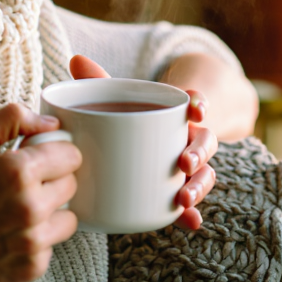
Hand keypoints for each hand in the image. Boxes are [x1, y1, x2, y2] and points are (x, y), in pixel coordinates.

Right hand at [0, 104, 80, 281]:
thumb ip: (13, 118)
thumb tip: (52, 122)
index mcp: (19, 171)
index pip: (72, 155)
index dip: (56, 152)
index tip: (39, 157)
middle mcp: (31, 206)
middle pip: (72, 184)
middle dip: (53, 179)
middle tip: (25, 183)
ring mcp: (33, 241)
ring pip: (70, 216)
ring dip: (52, 211)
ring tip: (21, 208)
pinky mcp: (33, 267)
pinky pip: (54, 244)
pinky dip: (39, 238)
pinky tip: (14, 233)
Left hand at [69, 55, 218, 231]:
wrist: (139, 143)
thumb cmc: (131, 114)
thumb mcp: (118, 98)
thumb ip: (99, 81)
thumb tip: (76, 59)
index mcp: (176, 113)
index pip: (196, 102)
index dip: (200, 104)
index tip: (196, 110)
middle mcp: (187, 138)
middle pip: (205, 141)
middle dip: (199, 151)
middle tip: (184, 162)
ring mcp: (187, 167)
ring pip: (205, 172)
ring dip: (199, 185)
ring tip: (183, 198)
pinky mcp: (178, 192)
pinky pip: (191, 204)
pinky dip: (192, 214)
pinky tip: (190, 222)